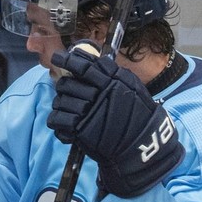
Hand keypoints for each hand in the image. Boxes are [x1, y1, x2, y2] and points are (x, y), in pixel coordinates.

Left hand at [47, 42, 182, 196]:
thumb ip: (114, 72)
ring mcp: (88, 113)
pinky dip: (57, 120)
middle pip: (67, 84)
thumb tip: (96, 60)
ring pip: (60, 101)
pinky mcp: (80, 131)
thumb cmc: (140, 113)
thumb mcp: (133, 86)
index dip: (68, 60)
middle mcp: (97, 95)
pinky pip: (57, 119)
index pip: (83, 66)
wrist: (144, 143)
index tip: (59, 58)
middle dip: (64, 85)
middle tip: (68, 90)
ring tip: (68, 108)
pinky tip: (64, 122)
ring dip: (61, 103)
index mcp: (110, 82)